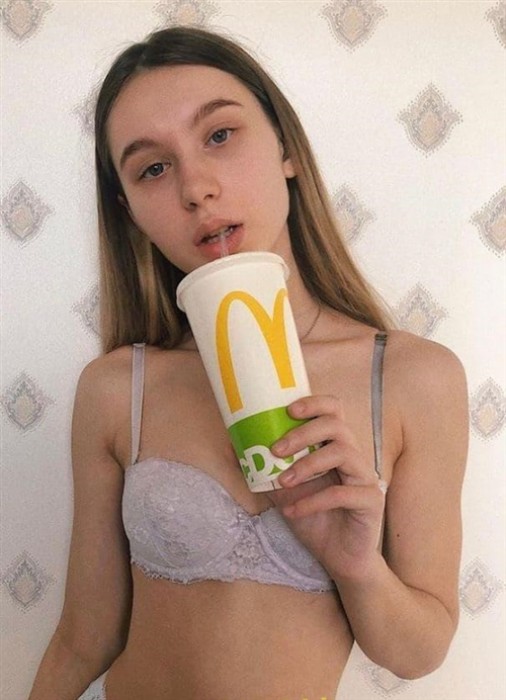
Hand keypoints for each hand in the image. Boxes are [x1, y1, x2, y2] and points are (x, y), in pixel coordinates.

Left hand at [266, 395, 386, 580]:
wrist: (339, 558)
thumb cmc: (314, 518)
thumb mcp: (282, 492)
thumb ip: (263, 470)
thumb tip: (232, 450)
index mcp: (335, 446)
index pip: (333, 410)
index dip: (314, 403)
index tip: (288, 410)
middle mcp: (353, 456)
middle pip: (336, 425)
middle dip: (303, 434)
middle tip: (276, 450)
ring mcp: (365, 477)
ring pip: (344, 452)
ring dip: (308, 464)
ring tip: (284, 482)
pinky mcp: (371, 501)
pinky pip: (343, 493)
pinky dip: (313, 501)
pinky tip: (293, 511)